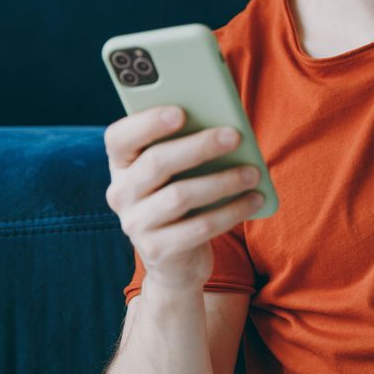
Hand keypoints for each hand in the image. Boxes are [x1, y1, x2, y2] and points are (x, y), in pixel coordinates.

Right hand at [104, 105, 265, 291]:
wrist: (176, 261)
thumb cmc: (181, 197)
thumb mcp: (177, 172)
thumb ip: (187, 146)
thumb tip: (224, 125)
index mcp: (122, 164)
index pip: (119, 138)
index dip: (147, 123)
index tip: (180, 111)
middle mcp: (121, 193)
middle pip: (156, 162)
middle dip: (199, 146)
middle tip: (234, 136)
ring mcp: (136, 224)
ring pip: (180, 196)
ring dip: (222, 181)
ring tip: (253, 172)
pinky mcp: (158, 250)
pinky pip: (198, 228)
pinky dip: (231, 211)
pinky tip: (254, 199)